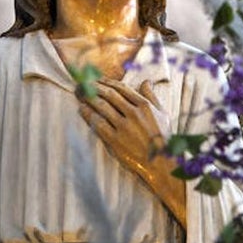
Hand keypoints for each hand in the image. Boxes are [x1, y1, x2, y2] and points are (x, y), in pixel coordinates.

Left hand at [78, 79, 186, 227]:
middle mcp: (133, 114)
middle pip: (109, 95)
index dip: (106, 82)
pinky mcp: (115, 141)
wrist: (160, 163)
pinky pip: (98, 124)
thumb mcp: (162, 114)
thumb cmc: (162, 138)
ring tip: (80, 93)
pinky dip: (88, 115)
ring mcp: (123, 128)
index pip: (121, 88)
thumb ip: (152, 97)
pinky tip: (82, 109)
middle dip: (94, 86)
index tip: (97, 79)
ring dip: (88, 98)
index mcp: (144, 106)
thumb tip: (146, 81)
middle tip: (83, 83)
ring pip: (101, 107)